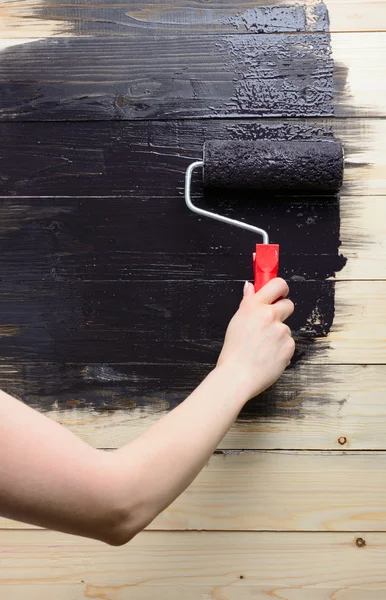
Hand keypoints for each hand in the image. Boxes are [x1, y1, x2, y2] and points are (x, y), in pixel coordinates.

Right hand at [216, 278, 294, 400]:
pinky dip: (281, 350)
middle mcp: (269, 315)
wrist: (237, 376)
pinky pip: (288, 343)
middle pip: (288, 304)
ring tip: (262, 349)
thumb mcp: (236, 322)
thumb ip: (247, 302)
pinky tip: (268, 357)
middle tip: (270, 324)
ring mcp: (281, 330)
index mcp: (253, 306)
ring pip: (286, 328)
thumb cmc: (233, 352)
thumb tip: (250, 287)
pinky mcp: (289, 345)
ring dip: (278, 336)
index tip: (279, 294)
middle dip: (282, 312)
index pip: (278, 284)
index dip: (281, 289)